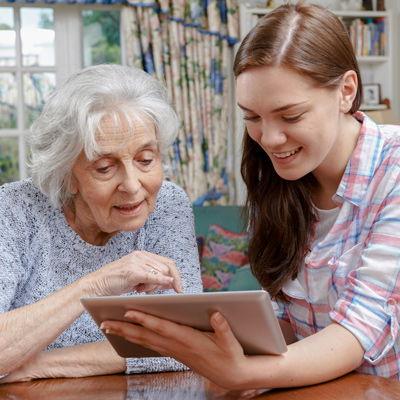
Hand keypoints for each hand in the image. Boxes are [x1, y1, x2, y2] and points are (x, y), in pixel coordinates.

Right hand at [82, 250, 182, 296]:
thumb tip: (172, 282)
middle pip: (166, 268)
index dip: (176, 275)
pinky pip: (151, 275)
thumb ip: (154, 278)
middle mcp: (141, 255)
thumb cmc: (117, 282)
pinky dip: (160, 280)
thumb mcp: (138, 278)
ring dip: (154, 286)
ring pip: (160, 273)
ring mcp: (136, 262)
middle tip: (150, 291)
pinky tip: (166, 283)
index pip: (167, 262)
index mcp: (143, 255)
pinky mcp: (131, 271)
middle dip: (164, 283)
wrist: (96, 284)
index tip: (180, 289)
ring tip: (139, 289)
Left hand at [100, 310, 248, 388]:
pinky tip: (130, 335)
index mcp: (188, 340)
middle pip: (145, 336)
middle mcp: (177, 346)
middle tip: (104, 323)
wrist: (231, 376)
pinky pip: (151, 345)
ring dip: (126, 334)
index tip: (129, 311)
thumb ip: (222, 328)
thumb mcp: (230, 342)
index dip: (145, 319)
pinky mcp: (175, 353)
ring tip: (109, 327)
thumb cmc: (230, 357)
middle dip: (124, 329)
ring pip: (145, 341)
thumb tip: (215, 313)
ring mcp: (174, 351)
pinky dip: (137, 339)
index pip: (162, 328)